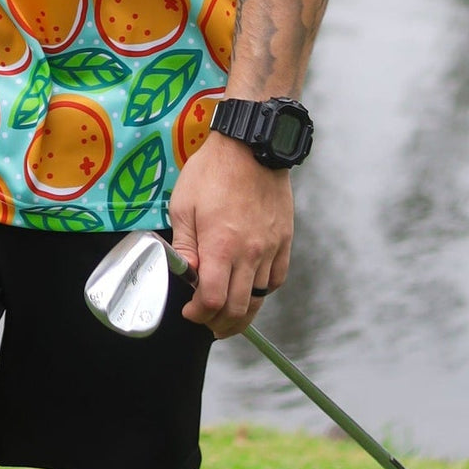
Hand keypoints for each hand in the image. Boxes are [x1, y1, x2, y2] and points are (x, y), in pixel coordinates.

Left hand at [168, 130, 292, 337]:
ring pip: (260, 297)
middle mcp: (249, 252)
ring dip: (242, 311)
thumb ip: (184, 246)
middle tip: (208, 323)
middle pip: (239, 308)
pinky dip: (264, 291)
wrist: (250, 145)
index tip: (190, 311)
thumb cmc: (212, 170)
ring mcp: (270, 247)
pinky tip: (252, 288)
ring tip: (229, 314)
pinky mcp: (285, 239)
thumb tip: (187, 274)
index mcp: (220, 245)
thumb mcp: (183, 204)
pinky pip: (277, 278)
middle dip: (219, 323)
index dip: (199, 314)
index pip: (213, 300)